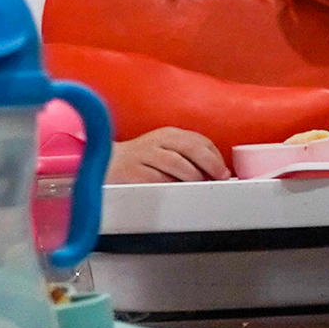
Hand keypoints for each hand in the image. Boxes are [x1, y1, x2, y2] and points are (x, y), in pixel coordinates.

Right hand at [110, 127, 232, 182]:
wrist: (104, 165)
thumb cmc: (141, 162)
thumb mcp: (166, 152)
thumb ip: (189, 158)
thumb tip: (218, 174)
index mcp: (169, 135)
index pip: (199, 141)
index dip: (215, 157)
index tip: (224, 172)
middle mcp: (157, 141)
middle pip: (191, 148)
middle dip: (211, 164)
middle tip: (220, 178)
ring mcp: (144, 155)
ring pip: (177, 163)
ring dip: (193, 177)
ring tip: (199, 187)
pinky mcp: (132, 171)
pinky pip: (158, 179)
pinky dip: (171, 186)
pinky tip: (177, 192)